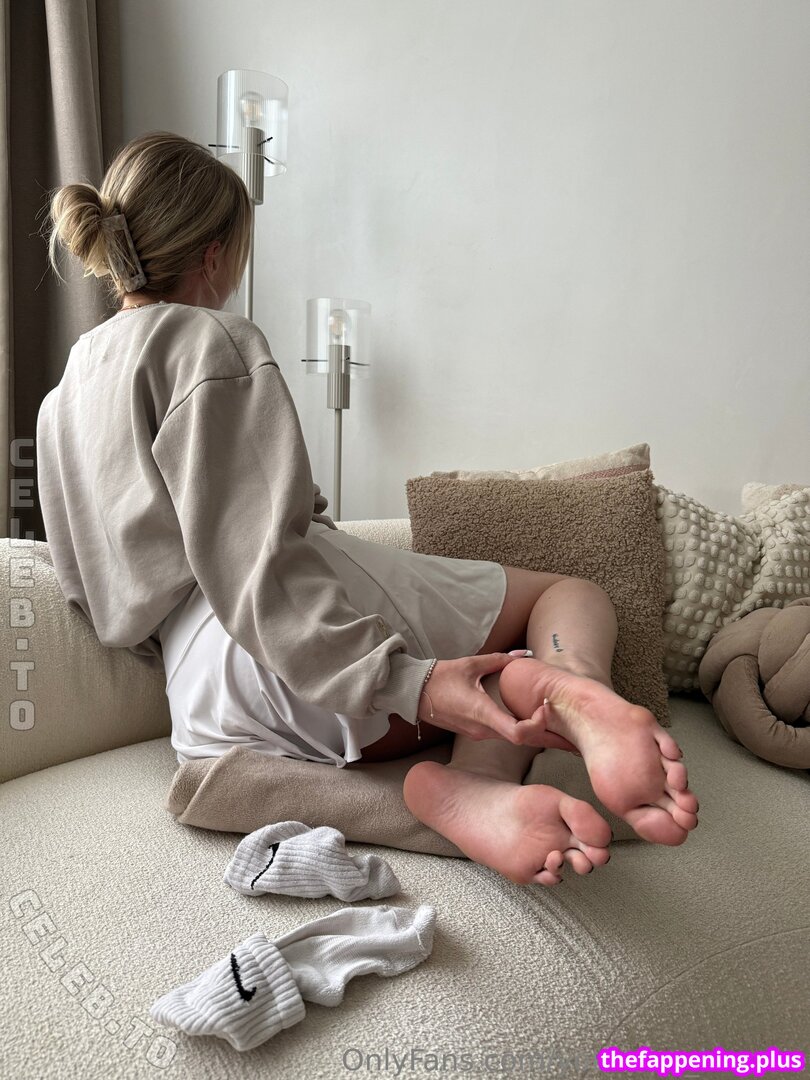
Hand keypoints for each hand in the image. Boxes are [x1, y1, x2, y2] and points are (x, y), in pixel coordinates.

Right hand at [416, 653, 579, 751]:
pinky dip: (520, 729)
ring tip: (554, 722)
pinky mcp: (475, 732)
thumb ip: (501, 660)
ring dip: (533, 732)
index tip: (548, 708)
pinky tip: (531, 720)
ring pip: (513, 738)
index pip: (519, 733)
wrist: (413, 692)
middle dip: (545, 733)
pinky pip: (503, 734)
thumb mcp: (472, 664)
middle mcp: (482, 729)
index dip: (539, 725)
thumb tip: (525, 654)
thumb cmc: (440, 677)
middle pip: (522, 739)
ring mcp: (477, 734)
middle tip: (567, 728)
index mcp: (483, 713)